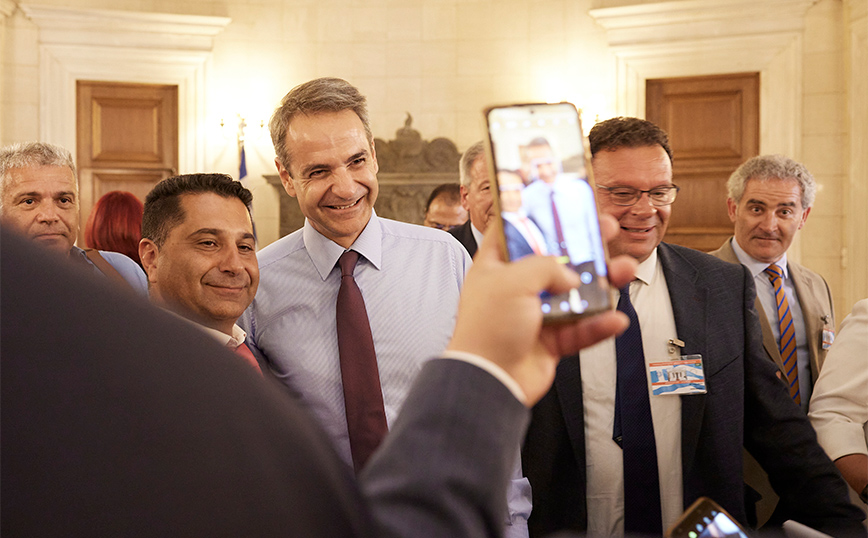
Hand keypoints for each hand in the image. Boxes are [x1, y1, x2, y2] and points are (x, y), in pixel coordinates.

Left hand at [447, 214, 636, 404]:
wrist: (489, 381)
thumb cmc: (487, 329)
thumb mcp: (513, 280)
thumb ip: (546, 267)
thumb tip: (570, 276)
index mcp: (496, 267)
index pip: (513, 232)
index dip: (534, 215)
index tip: (559, 202)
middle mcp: (515, 288)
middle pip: (554, 260)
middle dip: (582, 245)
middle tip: (606, 229)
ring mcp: (534, 315)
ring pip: (575, 294)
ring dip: (602, 284)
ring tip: (624, 271)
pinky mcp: (550, 342)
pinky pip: (581, 329)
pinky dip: (599, 325)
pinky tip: (615, 320)